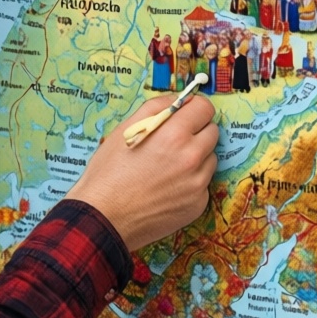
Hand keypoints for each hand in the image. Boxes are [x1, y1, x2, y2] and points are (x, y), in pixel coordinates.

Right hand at [66, 95, 217, 251]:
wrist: (104, 217)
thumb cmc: (109, 172)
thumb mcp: (125, 129)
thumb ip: (156, 107)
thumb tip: (179, 100)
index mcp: (174, 134)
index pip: (205, 108)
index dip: (194, 109)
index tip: (187, 114)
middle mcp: (191, 157)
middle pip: (212, 132)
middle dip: (196, 132)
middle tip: (173, 141)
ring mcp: (197, 184)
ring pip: (210, 159)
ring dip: (195, 158)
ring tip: (167, 167)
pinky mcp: (198, 204)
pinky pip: (203, 184)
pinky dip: (190, 182)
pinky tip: (167, 187)